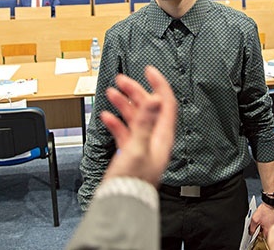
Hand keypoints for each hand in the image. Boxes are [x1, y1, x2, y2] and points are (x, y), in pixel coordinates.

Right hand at [102, 66, 177, 185]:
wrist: (122, 203)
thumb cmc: (133, 183)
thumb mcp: (138, 148)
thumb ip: (146, 122)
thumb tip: (156, 100)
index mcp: (162, 136)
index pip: (166, 103)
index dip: (159, 84)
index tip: (149, 71)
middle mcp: (155, 139)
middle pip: (148, 108)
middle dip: (135, 92)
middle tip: (122, 80)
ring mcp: (143, 145)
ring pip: (136, 118)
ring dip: (124, 105)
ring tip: (112, 93)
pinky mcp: (131, 152)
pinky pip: (126, 132)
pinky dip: (117, 122)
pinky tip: (107, 117)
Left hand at [250, 202, 273, 237]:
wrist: (271, 203)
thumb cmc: (265, 210)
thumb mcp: (254, 219)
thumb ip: (252, 228)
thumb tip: (251, 232)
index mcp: (268, 231)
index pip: (262, 238)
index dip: (258, 235)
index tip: (256, 232)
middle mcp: (273, 229)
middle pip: (267, 234)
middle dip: (262, 231)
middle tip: (259, 225)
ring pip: (270, 229)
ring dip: (266, 227)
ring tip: (263, 220)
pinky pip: (273, 224)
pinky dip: (270, 223)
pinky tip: (267, 218)